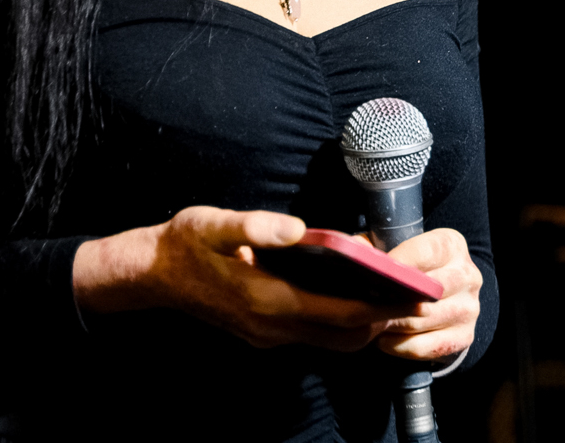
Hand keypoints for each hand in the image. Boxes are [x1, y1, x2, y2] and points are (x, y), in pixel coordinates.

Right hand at [73, 206, 415, 350]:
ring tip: (391, 296)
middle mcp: (270, 325)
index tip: (411, 297)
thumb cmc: (185, 244)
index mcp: (265, 299)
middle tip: (414, 297)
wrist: (150, 273)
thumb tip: (299, 228)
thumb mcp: (214, 223)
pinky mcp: (263, 331)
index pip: (337, 313)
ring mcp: (266, 333)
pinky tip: (353, 298)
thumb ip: (255, 226)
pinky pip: (313, 335)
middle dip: (381, 321)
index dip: (379, 308)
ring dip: (362, 325)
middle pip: (342, 336)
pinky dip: (340, 323)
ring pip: (329, 341)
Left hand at [375, 227, 482, 361]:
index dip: (399, 263)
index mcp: (452, 245)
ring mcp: (469, 308)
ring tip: (372, 322)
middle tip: (368, 304)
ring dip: (393, 324)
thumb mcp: (395, 248)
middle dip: (394, 300)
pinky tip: (384, 340)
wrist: (444, 297)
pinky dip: (400, 346)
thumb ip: (373, 247)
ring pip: (422, 321)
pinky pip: (425, 347)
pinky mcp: (464, 336)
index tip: (376, 273)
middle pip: (427, 291)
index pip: (427, 252)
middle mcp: (467, 275)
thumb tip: (352, 251)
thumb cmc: (411, 268)